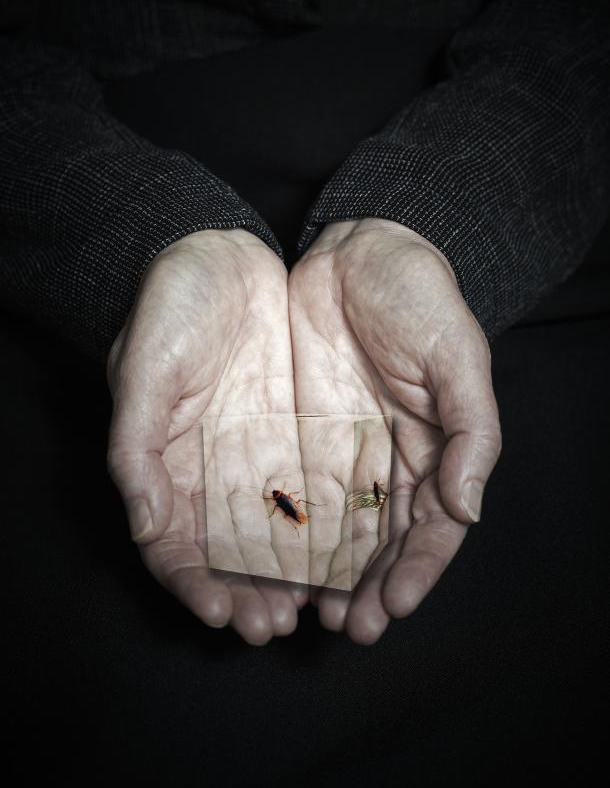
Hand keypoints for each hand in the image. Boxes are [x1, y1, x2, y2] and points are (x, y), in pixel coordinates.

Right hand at [106, 228, 306, 645]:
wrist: (218, 255)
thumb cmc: (169, 306)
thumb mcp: (144, 367)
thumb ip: (138, 447)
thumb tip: (146, 525)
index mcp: (169, 461)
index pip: (175, 543)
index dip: (194, 583)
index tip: (222, 612)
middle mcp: (213, 466)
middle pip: (229, 549)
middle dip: (251, 591)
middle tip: (274, 626)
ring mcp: (256, 450)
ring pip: (276, 529)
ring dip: (292, 573)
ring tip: (316, 607)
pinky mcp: (296, 428)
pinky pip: (313, 487)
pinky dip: (324, 527)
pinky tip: (345, 554)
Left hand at [288, 218, 501, 643]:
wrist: (357, 248)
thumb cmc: (418, 294)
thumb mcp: (456, 353)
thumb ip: (471, 430)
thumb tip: (469, 508)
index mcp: (437, 446)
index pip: (435, 525)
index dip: (420, 570)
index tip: (397, 606)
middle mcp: (391, 458)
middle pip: (386, 541)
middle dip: (374, 588)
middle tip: (354, 628)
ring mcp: (345, 449)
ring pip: (341, 529)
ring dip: (333, 576)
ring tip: (315, 614)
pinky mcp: (302, 433)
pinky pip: (297, 493)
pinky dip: (292, 536)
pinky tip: (280, 567)